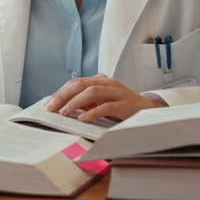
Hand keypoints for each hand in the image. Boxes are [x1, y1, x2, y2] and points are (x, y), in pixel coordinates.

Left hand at [44, 75, 164, 122]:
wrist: (150, 112)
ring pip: (92, 92)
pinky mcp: (126, 105)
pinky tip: (83, 119)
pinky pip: (107, 106)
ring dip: (75, 102)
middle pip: (81, 84)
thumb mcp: (102, 102)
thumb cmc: (123, 108)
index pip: (76, 83)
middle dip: (63, 96)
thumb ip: (86, 102)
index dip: (60, 92)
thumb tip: (62, 107)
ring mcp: (118, 92)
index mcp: (101, 80)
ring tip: (64, 112)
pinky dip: (93, 112)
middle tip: (51, 108)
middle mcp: (109, 83)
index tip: (48, 104)